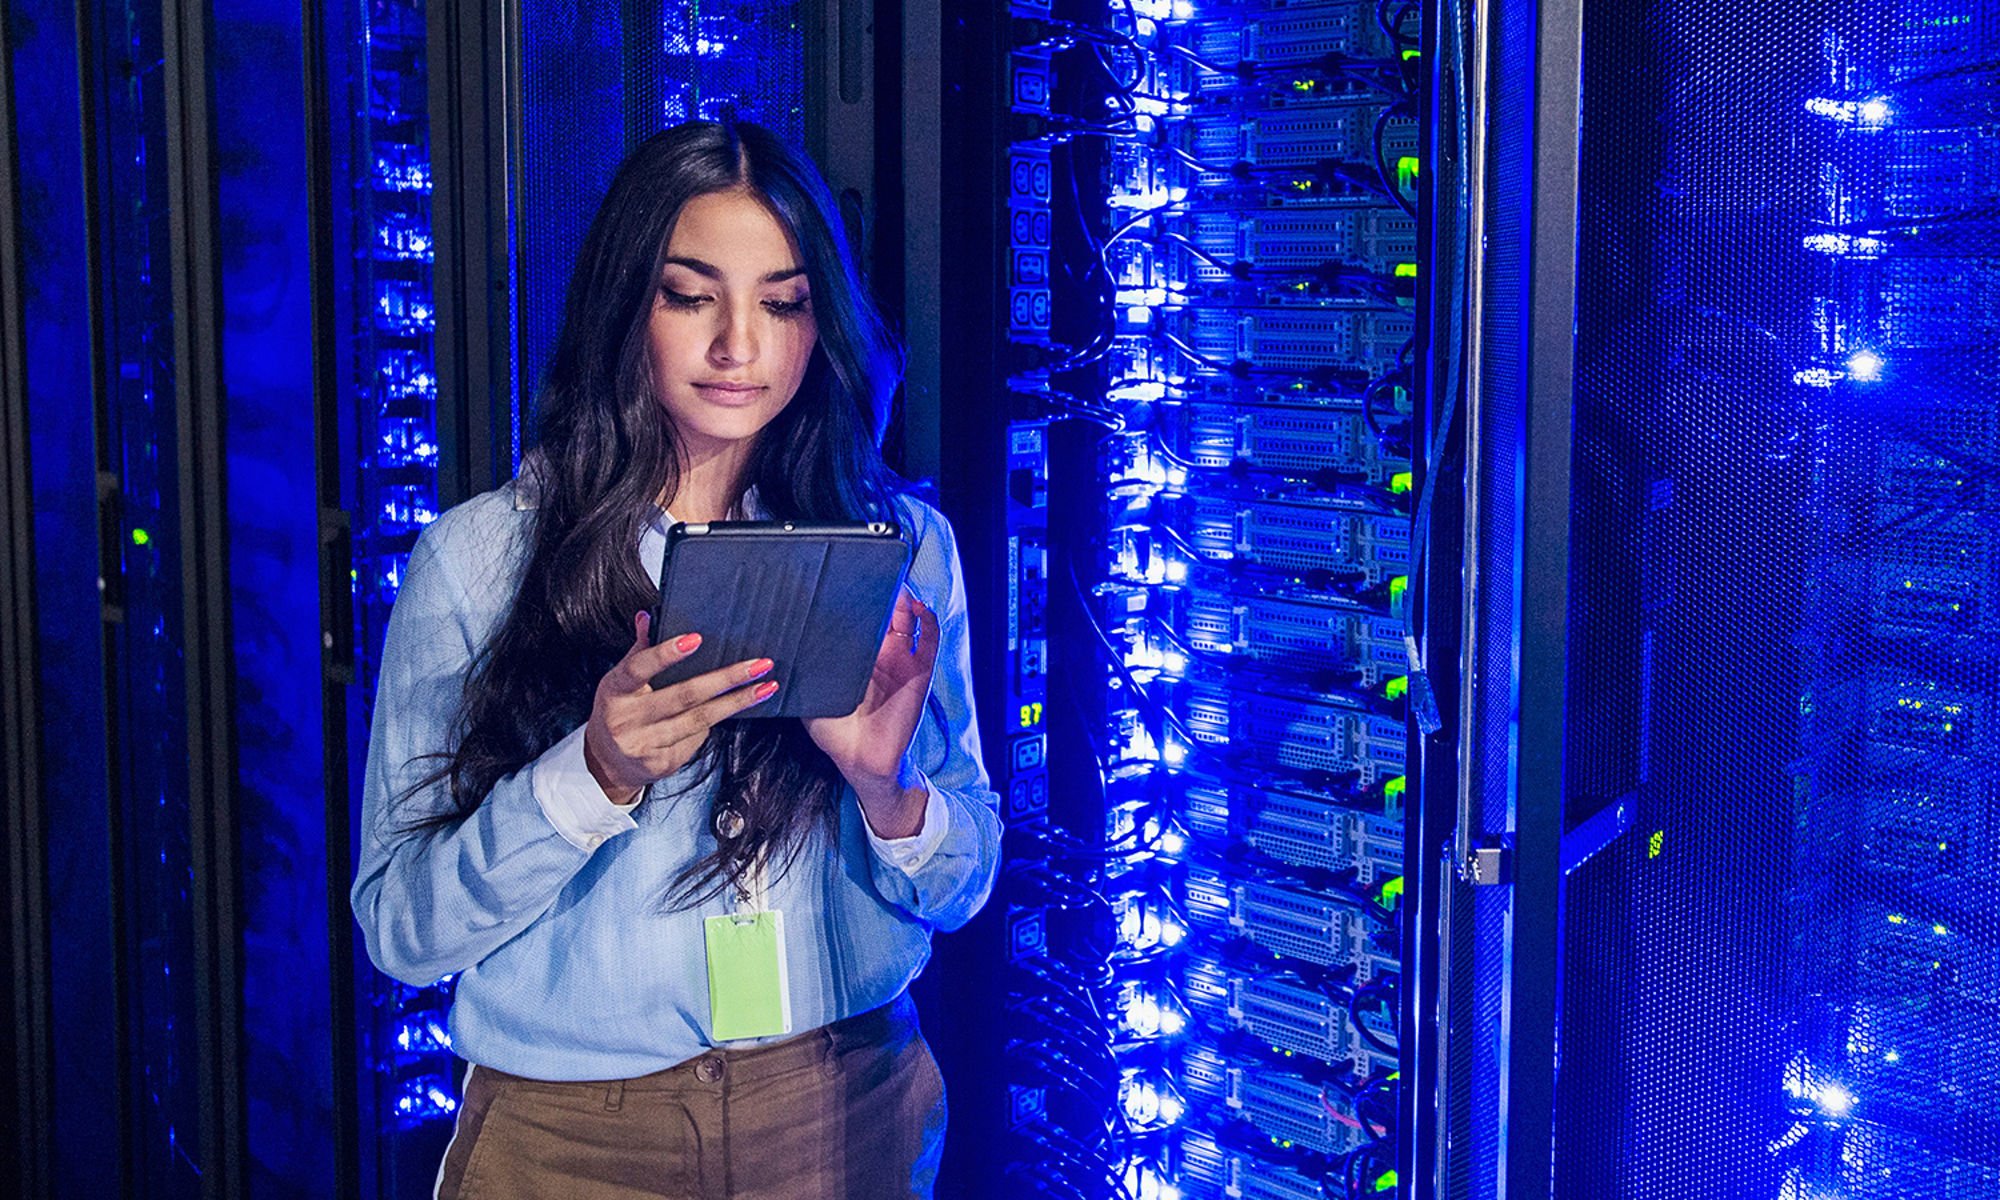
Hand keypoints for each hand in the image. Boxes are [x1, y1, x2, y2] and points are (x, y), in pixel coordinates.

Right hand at [582, 612, 779, 802]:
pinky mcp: (663, 763)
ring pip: (700, 719)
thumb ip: (639, 650)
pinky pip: (698, 738)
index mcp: (615, 691)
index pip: (639, 668)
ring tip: (766, 686)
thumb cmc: (620, 710)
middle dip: (725, 679)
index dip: (666, 654)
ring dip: (737, 702)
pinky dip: (718, 720)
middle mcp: (626, 720)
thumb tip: (647, 616)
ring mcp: (645, 745)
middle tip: (758, 664)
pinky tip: (738, 707)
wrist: (608, 763)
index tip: (696, 639)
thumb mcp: (621, 680)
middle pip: (683, 696)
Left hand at [805, 588, 938, 834]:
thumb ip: (799, 672)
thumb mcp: (809, 695)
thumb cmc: (834, 732)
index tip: (846, 573)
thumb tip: (775, 645)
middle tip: (872, 568)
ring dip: (906, 599)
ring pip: (910, 619)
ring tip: (896, 584)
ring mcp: (902, 660)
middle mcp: (881, 653)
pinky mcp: (919, 672)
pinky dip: (929, 622)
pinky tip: (920, 608)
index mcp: (857, 655)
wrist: (861, 761)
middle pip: (887, 610)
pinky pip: (930, 642)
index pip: (860, 616)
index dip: (856, 595)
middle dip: (882, 589)